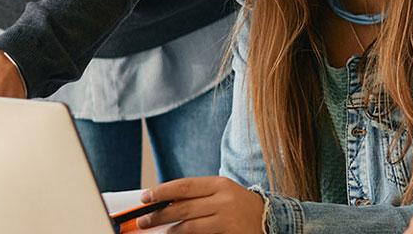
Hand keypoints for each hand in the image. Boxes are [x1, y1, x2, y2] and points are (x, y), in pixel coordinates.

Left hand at [139, 176, 264, 233]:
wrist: (270, 220)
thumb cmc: (239, 207)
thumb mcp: (221, 194)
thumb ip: (197, 196)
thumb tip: (164, 202)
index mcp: (219, 184)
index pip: (184, 185)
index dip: (161, 192)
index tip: (145, 198)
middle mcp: (223, 199)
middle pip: (182, 206)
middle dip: (158, 214)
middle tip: (142, 220)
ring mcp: (227, 217)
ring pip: (189, 225)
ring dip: (169, 230)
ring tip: (159, 231)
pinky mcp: (229, 233)